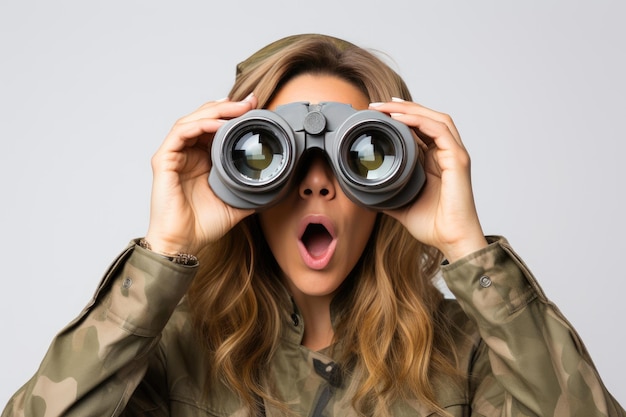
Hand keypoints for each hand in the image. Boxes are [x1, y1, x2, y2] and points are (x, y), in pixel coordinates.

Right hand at [144, 94, 256, 255]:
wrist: (184, 244)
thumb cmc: (202, 225)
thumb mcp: (236, 202)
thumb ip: (251, 190)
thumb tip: (275, 185)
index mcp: (202, 160)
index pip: (215, 127)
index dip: (233, 115)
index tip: (255, 108)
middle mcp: (187, 154)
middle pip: (204, 118)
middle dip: (227, 107)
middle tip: (249, 102)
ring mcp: (174, 156)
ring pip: (192, 120)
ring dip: (215, 111)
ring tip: (236, 108)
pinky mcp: (164, 161)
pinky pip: (180, 134)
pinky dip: (199, 125)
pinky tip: (218, 125)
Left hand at [372, 99, 487, 261]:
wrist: (452, 241)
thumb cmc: (434, 226)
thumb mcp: (401, 205)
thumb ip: (387, 195)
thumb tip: (366, 192)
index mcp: (436, 161)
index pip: (420, 130)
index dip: (402, 117)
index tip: (378, 114)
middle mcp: (447, 154)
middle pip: (427, 118)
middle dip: (402, 107)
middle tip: (376, 105)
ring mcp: (454, 155)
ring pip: (435, 119)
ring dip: (410, 109)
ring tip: (386, 107)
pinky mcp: (458, 160)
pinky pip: (440, 131)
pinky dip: (420, 121)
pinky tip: (401, 118)